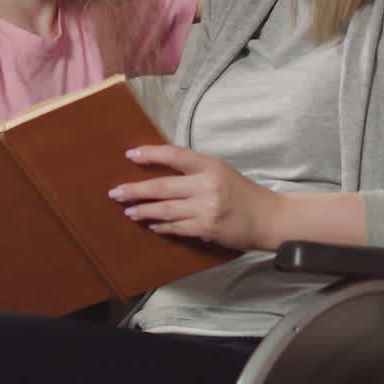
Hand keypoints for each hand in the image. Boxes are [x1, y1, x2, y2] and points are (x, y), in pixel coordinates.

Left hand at [108, 144, 275, 250]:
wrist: (267, 217)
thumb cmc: (241, 192)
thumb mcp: (220, 170)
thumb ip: (194, 169)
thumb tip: (159, 168)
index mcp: (210, 166)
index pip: (175, 155)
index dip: (151, 154)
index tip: (131, 155)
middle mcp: (207, 185)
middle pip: (162, 186)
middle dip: (135, 190)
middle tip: (116, 192)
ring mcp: (206, 209)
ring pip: (165, 209)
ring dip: (144, 210)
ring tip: (128, 210)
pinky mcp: (206, 229)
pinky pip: (176, 228)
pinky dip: (162, 226)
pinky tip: (151, 225)